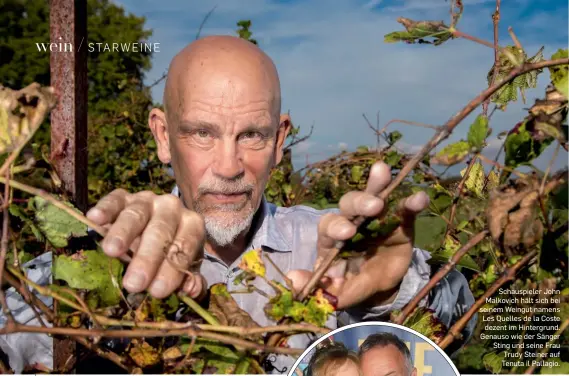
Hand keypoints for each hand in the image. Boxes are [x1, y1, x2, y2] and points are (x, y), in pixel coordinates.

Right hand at [86, 189, 206, 299]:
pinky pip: (114, 200)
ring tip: (111, 251)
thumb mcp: (183, 267)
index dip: (172, 270)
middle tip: (134, 283)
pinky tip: (94, 219)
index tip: (157, 291)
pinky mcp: (123, 197)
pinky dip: (105, 208)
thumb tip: (191, 290)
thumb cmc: (169, 253)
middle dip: (147, 258)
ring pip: (136, 214)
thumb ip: (190, 280)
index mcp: (192, 224)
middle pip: (160, 231)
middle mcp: (171, 208)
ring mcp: (147, 200)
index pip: (184, 246)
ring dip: (123, 233)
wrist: (153, 228)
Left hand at [287, 162, 428, 309]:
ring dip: (377, 185)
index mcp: (333, 238)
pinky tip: (420, 198)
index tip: (346, 232)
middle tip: (373, 206)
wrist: (380, 285)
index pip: (329, 226)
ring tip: (382, 171)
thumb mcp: (341, 291)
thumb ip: (322, 289)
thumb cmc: (353, 283)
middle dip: (359, 202)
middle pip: (349, 204)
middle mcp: (352, 221)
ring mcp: (376, 218)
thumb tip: (294, 280)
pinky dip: (412, 202)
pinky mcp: (399, 220)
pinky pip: (404, 208)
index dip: (336, 226)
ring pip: (373, 195)